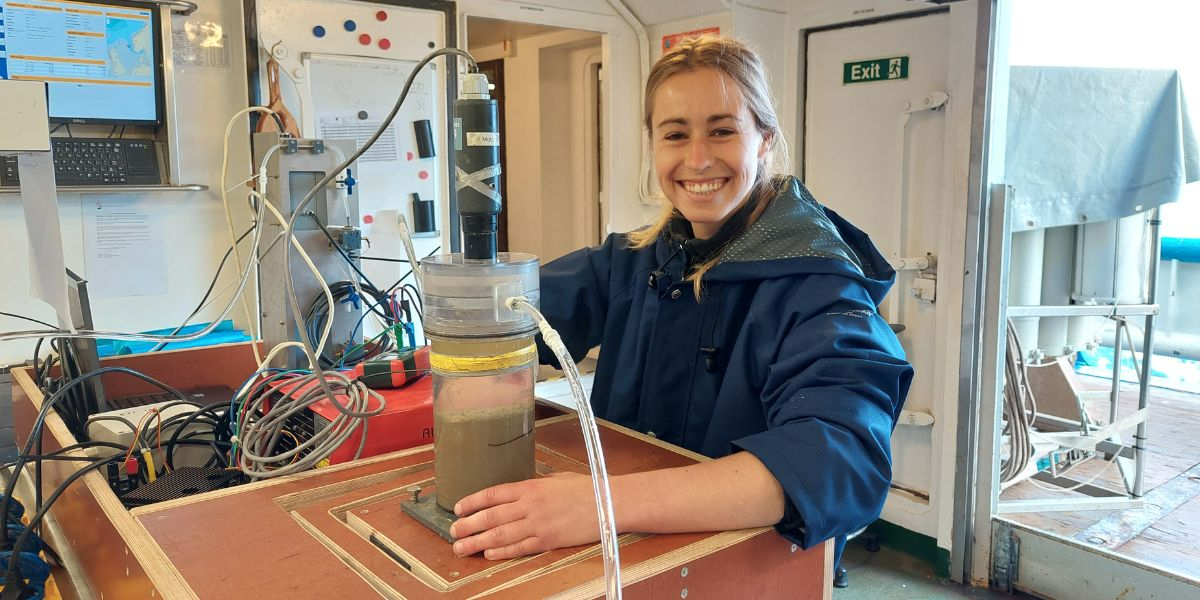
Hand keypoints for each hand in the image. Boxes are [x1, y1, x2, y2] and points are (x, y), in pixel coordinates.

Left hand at [449, 472, 601, 559]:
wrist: (610, 502)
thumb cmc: (586, 488)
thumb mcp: (556, 479)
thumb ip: (535, 486)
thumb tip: (517, 493)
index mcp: (532, 486)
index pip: (493, 493)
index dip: (473, 501)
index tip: (458, 508)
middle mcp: (531, 504)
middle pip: (491, 516)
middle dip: (468, 525)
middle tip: (452, 531)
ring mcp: (539, 524)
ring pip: (500, 535)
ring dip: (478, 542)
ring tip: (461, 548)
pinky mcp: (549, 540)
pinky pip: (520, 548)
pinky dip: (502, 552)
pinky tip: (489, 554)